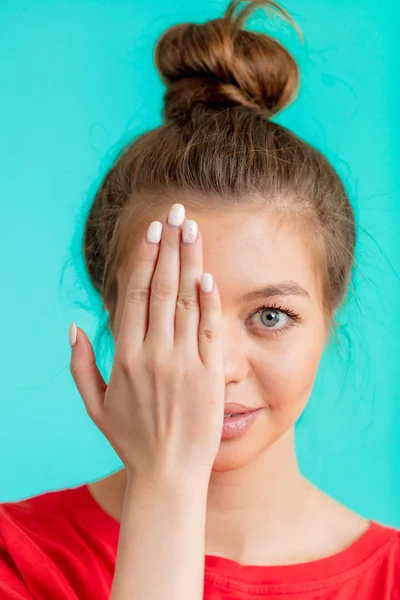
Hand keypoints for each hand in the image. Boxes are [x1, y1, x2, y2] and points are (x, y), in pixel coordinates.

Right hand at [69, 203, 224, 482]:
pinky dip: (208, 301)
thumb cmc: (132, 440)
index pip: (133, 296)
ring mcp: (183, 363)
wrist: (169, 474)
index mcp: (124, 357)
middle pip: (160, 289)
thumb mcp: (95, 404)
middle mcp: (153, 354)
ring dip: (189, 263)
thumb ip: (80, 364)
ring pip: (185, 302)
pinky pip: (208, 330)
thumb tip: (73, 324)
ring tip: (192, 230)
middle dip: (168, 247)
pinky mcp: (208, 374)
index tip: (151, 231)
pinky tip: (209, 275)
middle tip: (176, 214)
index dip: (143, 260)